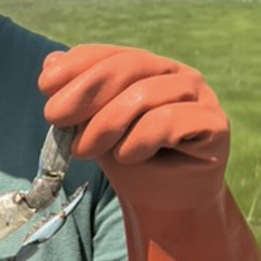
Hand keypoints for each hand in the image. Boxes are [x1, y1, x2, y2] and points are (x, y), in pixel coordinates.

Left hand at [38, 44, 227, 211]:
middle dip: (85, 91)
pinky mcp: (215, 123)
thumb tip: (50, 62)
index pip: (110, 54)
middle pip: (129, 66)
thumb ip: (78, 99)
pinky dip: (139, 140)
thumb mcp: (94, 129)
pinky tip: (127, 157)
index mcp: (147, 68)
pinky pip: (169, 121)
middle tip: (54, 117)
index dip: (76, 65)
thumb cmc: (132, 163)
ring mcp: (199, 95)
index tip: (44, 85)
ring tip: (84, 151)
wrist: (167, 207)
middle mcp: (175, 73)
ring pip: (145, 94)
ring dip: (106, 123)